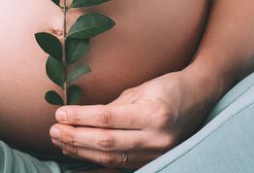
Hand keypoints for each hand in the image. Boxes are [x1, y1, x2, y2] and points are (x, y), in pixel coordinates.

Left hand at [48, 69, 225, 168]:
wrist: (200, 98)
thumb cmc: (168, 87)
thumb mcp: (141, 89)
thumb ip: (114, 106)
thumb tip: (81, 117)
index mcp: (153, 115)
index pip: (107, 119)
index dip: (80, 118)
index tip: (60, 114)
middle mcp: (156, 138)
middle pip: (106, 142)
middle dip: (75, 137)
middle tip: (53, 130)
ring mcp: (156, 153)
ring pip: (110, 158)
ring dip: (81, 151)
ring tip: (60, 141)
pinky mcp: (153, 161)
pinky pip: (119, 167)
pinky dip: (96, 164)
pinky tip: (78, 158)